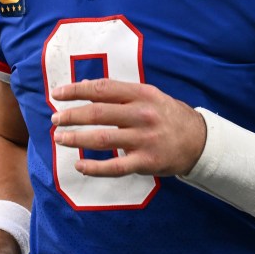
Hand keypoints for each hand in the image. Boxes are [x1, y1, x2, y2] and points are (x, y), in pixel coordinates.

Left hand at [50, 79, 206, 177]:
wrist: (199, 140)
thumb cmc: (166, 114)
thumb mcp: (148, 95)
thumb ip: (119, 92)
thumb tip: (85, 86)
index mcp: (141, 94)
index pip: (102, 89)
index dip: (76, 90)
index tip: (57, 94)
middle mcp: (142, 115)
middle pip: (98, 113)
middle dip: (72, 116)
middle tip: (55, 119)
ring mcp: (144, 139)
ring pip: (103, 138)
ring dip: (76, 138)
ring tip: (59, 138)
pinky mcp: (146, 162)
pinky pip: (115, 167)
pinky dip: (95, 167)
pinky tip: (79, 165)